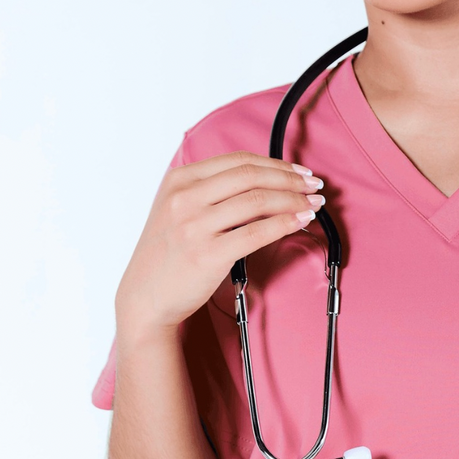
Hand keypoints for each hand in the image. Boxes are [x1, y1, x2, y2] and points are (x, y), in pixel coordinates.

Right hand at [115, 151, 325, 336]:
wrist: (145, 297)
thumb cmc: (168, 255)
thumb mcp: (179, 209)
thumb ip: (213, 192)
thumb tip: (267, 183)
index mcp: (179, 180)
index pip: (238, 161)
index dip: (276, 164)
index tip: (298, 171)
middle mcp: (185, 198)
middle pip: (252, 176)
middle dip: (291, 179)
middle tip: (314, 186)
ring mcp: (195, 225)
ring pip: (258, 201)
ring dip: (294, 200)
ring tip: (313, 204)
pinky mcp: (208, 254)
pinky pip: (257, 232)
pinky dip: (285, 223)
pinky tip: (301, 221)